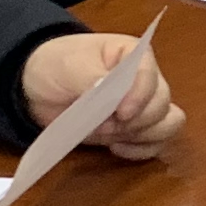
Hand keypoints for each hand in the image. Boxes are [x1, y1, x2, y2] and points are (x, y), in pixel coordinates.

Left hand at [21, 33, 185, 159]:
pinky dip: (141, 149)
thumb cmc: (56, 65)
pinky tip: (116, 148)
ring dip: (142, 135)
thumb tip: (111, 98)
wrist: (37, 87)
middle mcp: (145, 80)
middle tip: (103, 123)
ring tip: (112, 135)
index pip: (150, 76)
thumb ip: (93, 79)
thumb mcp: (70, 66)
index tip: (121, 113)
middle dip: (135, 120)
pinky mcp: (135, 129)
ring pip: (168, 124)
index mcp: (134, 55)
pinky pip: (156, 143)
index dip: (139, 97)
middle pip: (161, 104)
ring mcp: (142, 106)